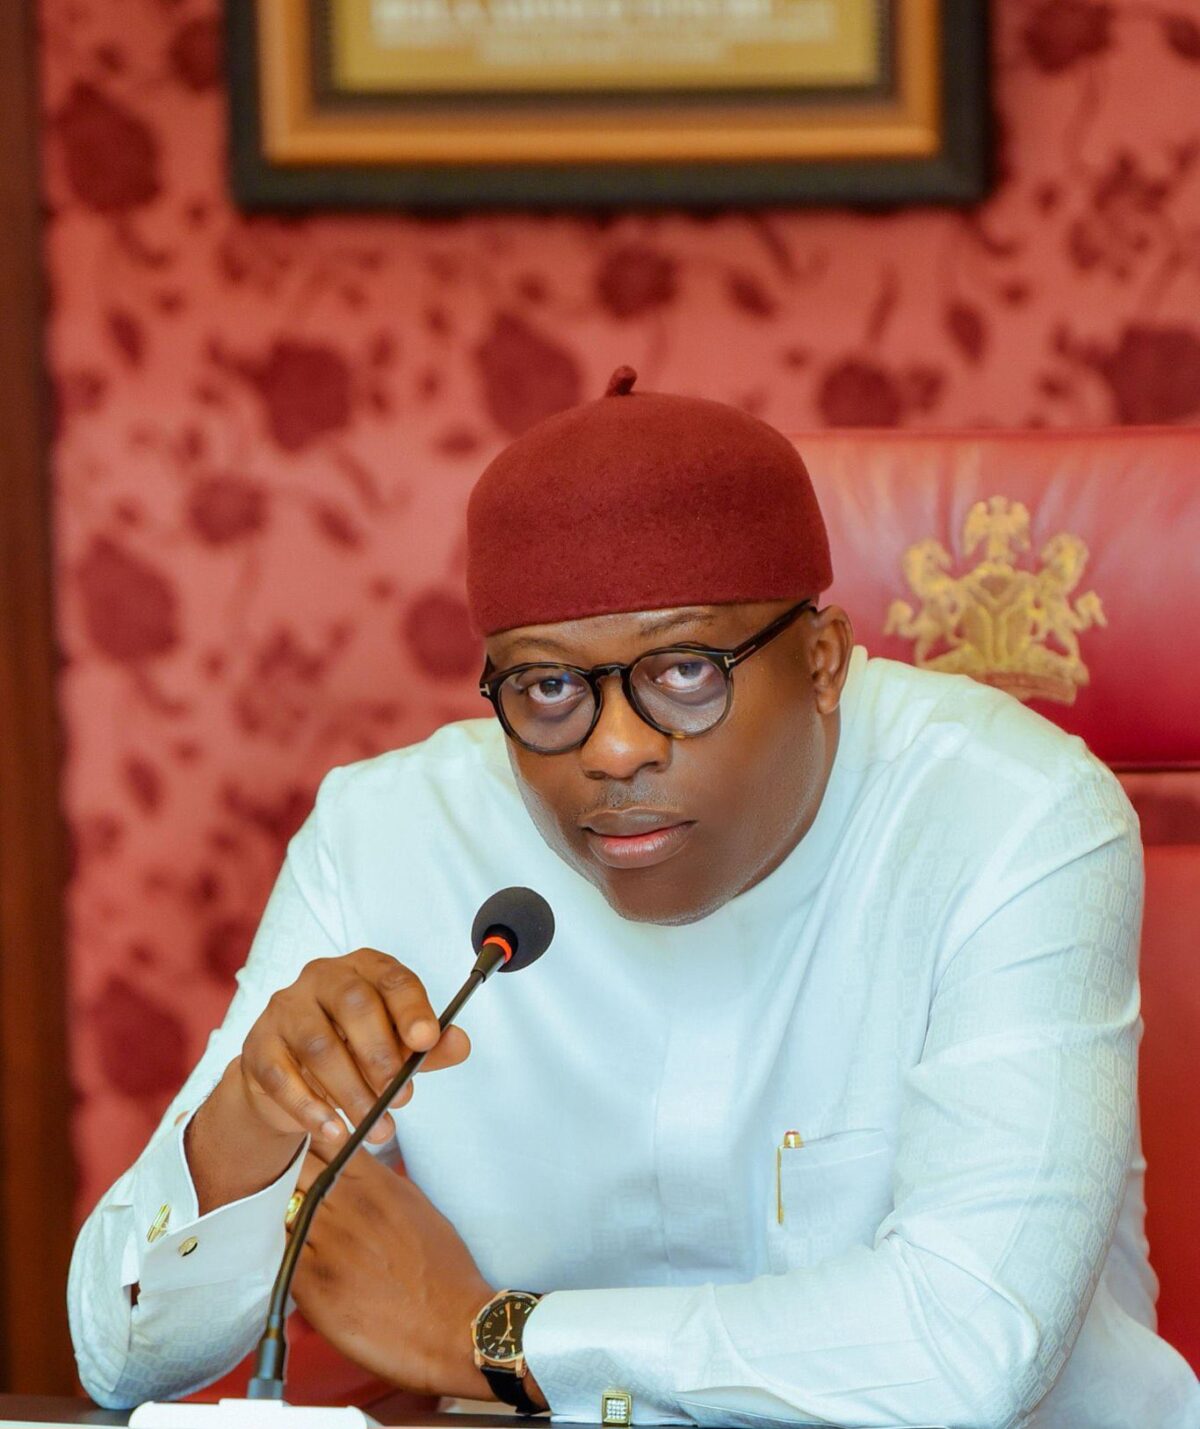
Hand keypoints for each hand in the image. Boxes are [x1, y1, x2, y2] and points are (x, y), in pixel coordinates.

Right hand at [186, 948, 469, 1212]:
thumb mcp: (398, 1047)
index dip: (412, 1009)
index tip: (426, 1042)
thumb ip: (429, 1047)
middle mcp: (322, 977)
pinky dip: (310, 1109)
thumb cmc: (353, 1051)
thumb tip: (460, 1044)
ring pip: (319, 1045)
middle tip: (401, 1097)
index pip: (392, 978)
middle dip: (381, 1055)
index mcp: (365, 968)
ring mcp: (285, 1009)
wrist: (289, 1078)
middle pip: (354, 1005)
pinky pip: (282, 1076)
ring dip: (352, 1091)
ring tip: (374, 1125)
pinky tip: (333, 1131)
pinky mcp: (259, 1046)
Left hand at [290, 1146, 494, 1398]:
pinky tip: (297, 1264)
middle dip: (291, 1177)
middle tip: (294, 1195)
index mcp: (376, 1183)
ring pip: (281, 1211)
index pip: (327, 1141)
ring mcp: (326, 1242)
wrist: (450, 1326)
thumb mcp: (416, 1207)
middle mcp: (348, 1205)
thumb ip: (380, 1185)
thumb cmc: (442, 1272)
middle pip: (296, 1169)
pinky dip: (282, 1255)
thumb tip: (356, 1176)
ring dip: (283, 1218)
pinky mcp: (310, 1282)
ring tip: (295, 1233)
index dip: (313, 1145)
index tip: (310, 1156)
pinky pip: (279, 1254)